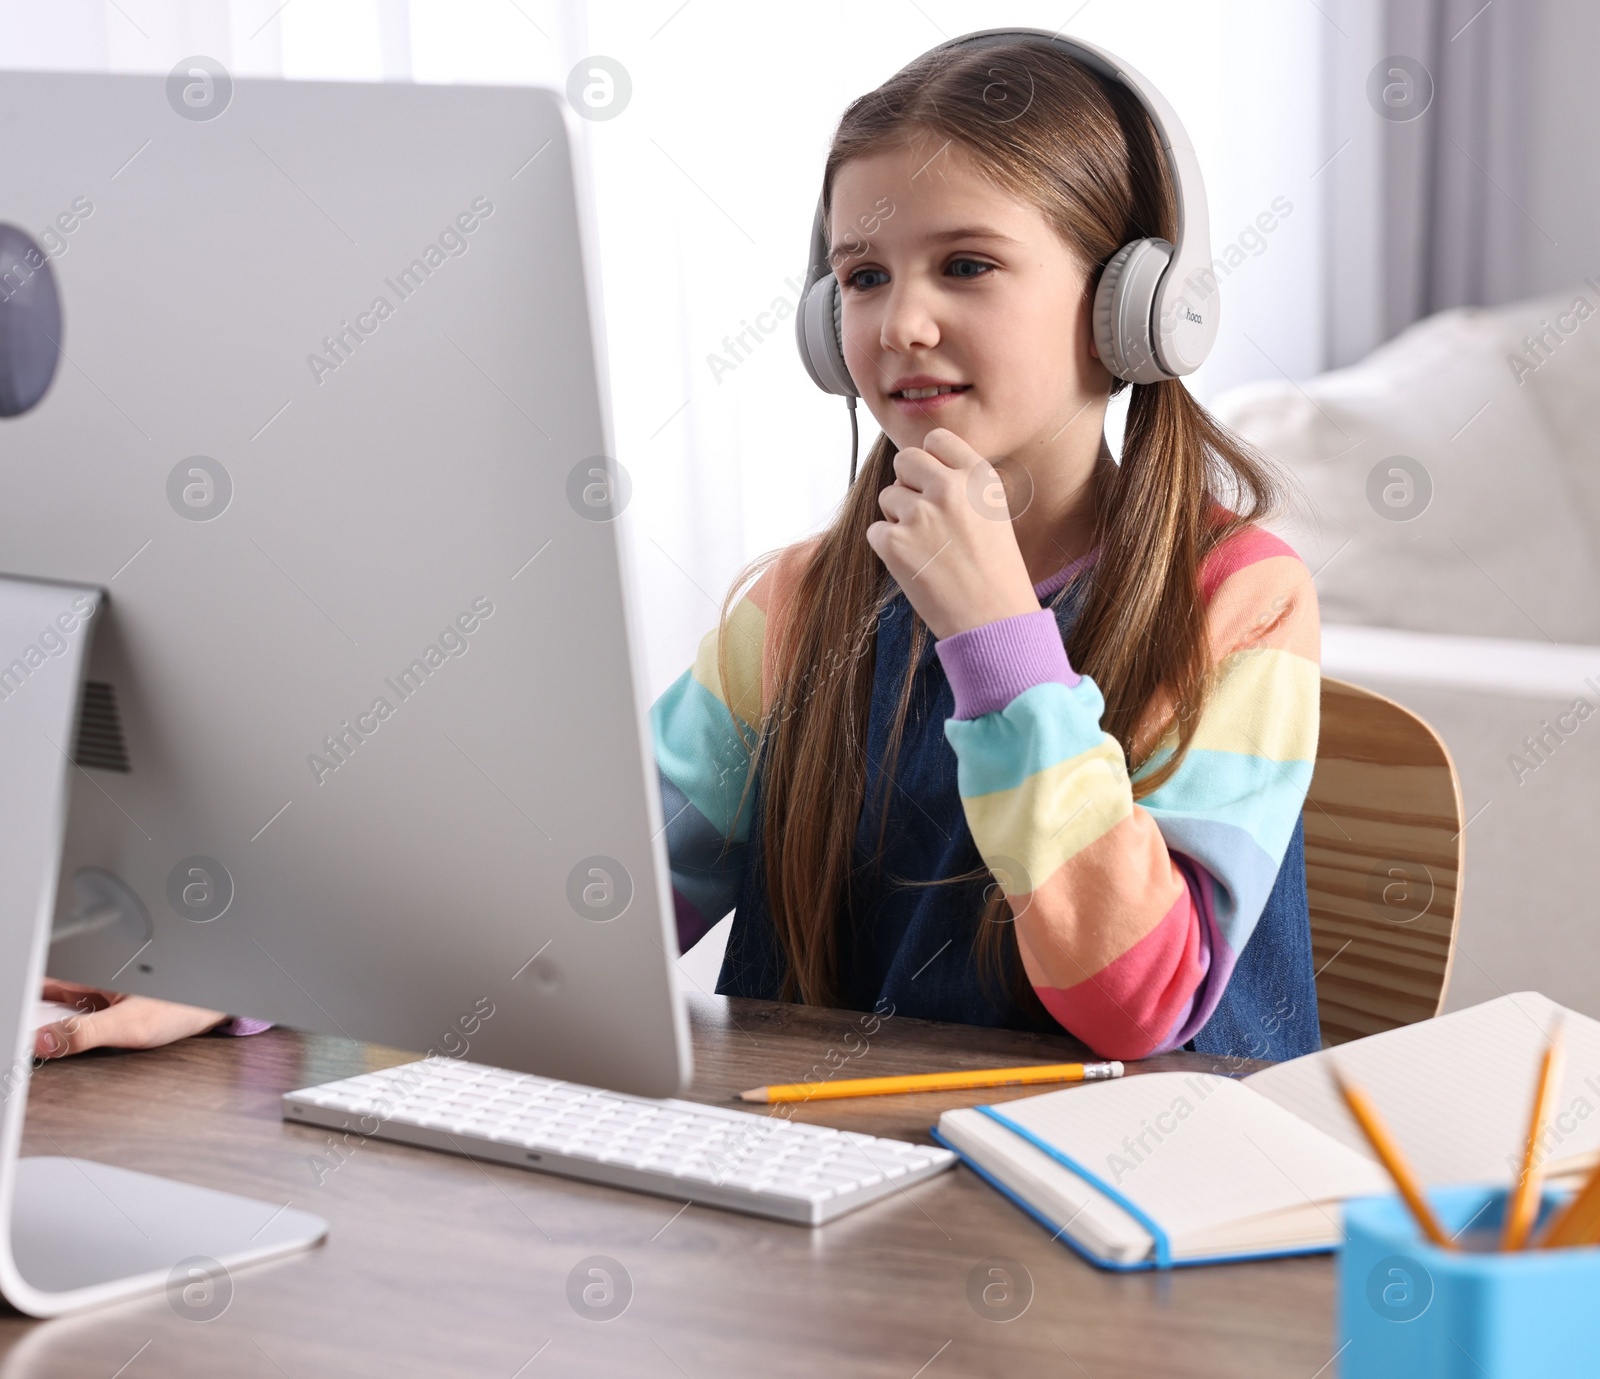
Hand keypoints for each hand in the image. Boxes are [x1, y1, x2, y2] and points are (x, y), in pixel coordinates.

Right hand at [35, 978, 227, 1058]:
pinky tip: (62, 1048)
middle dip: (32, 1022)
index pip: (39, 985)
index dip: (22, 1007)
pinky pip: (75, 1022)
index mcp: (92, 972)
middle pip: (44, 1001)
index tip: (16, 1034)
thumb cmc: (182, 1006)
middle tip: (27, 1046)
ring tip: (38, 1047)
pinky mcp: (106, 1011)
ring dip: (46, 1031)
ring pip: (58, 1013)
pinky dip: (64, 1036)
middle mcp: (92, 980)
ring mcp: (98, 996)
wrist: (214, 1009)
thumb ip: (85, 1033)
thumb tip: (43, 1042)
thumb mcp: (131, 1025)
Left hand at [866, 427, 1040, 639]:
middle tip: (924, 517)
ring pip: (888, 497)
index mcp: (978, 477)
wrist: (994, 620)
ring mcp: (920, 514)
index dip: (930, 461)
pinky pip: (875, 531)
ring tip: (927, 548)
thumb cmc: (995, 572)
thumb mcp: (993, 513)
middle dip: (907, 485)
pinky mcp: (894, 543)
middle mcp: (949, 488)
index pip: (937, 439)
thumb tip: (918, 471)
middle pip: (905, 461)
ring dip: (898, 519)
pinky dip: (888, 548)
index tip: (934, 483)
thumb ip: (961, 485)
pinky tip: (915, 565)